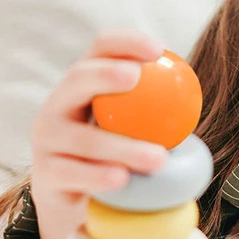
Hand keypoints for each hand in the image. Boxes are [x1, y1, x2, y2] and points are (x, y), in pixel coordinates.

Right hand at [30, 30, 170, 221]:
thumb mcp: (131, 124)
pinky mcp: (44, 173)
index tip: (158, 50)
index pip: (101, 48)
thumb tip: (194, 98)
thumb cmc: (115, 151)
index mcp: (84, 82)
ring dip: (122, 146)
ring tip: (158, 158)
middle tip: (135, 78)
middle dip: (105, 74)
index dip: (127, 42)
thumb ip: (154, 108)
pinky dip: (98, 175)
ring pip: (83, 137)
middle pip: (78, 78)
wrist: (75, 196)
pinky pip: (72, 173)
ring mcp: (47, 138)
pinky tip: (122, 179)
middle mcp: (59, 103)